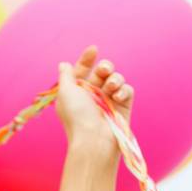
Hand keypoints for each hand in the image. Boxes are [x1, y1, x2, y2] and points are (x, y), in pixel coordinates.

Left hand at [54, 44, 133, 158]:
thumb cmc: (77, 116)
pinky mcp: (123, 107)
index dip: (87, 59)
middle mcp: (93, 95)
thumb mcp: (65, 92)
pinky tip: (117, 97)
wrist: (94, 140)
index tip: (93, 50)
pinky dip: (123, 90)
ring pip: (116, 78)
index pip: (84, 69)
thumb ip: (66, 75)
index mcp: (78, 91)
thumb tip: (64, 64)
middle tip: (103, 70)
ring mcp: (109, 101)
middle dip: (105, 66)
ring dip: (114, 78)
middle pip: (102, 71)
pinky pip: (127, 90)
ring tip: (110, 88)